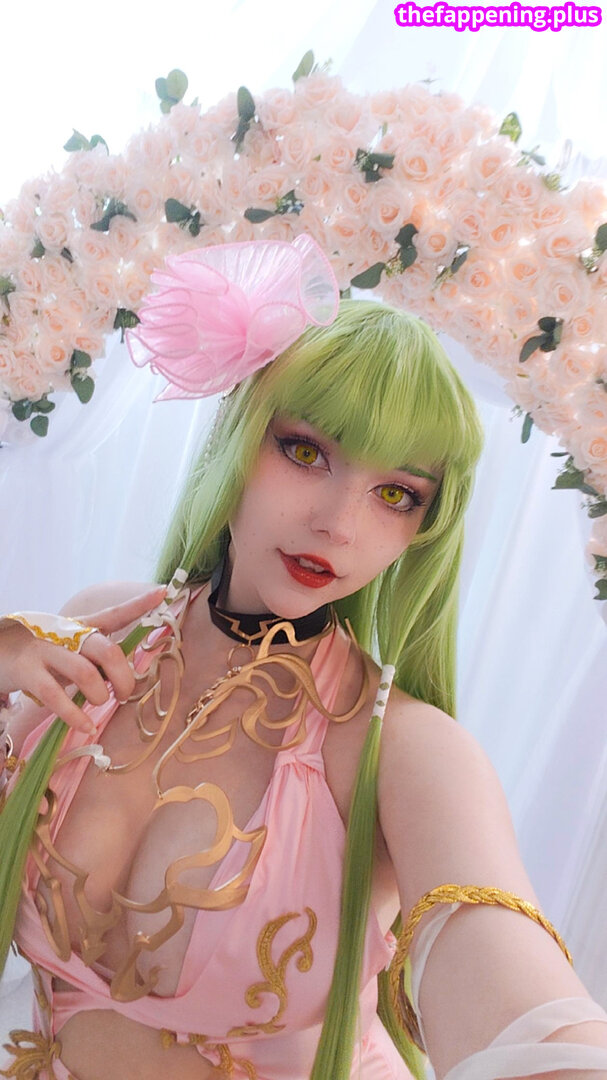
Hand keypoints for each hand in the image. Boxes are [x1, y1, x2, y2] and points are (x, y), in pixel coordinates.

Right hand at [0, 587, 166, 733]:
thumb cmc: (44, 652)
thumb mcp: (72, 646)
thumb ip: (97, 655)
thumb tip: (125, 676)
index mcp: (81, 625)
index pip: (115, 614)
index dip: (140, 605)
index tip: (163, 593)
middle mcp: (66, 634)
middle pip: (106, 649)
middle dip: (123, 676)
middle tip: (125, 693)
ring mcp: (46, 652)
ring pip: (85, 673)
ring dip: (99, 695)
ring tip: (100, 703)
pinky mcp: (28, 673)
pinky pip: (56, 697)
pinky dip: (76, 716)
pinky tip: (87, 726)